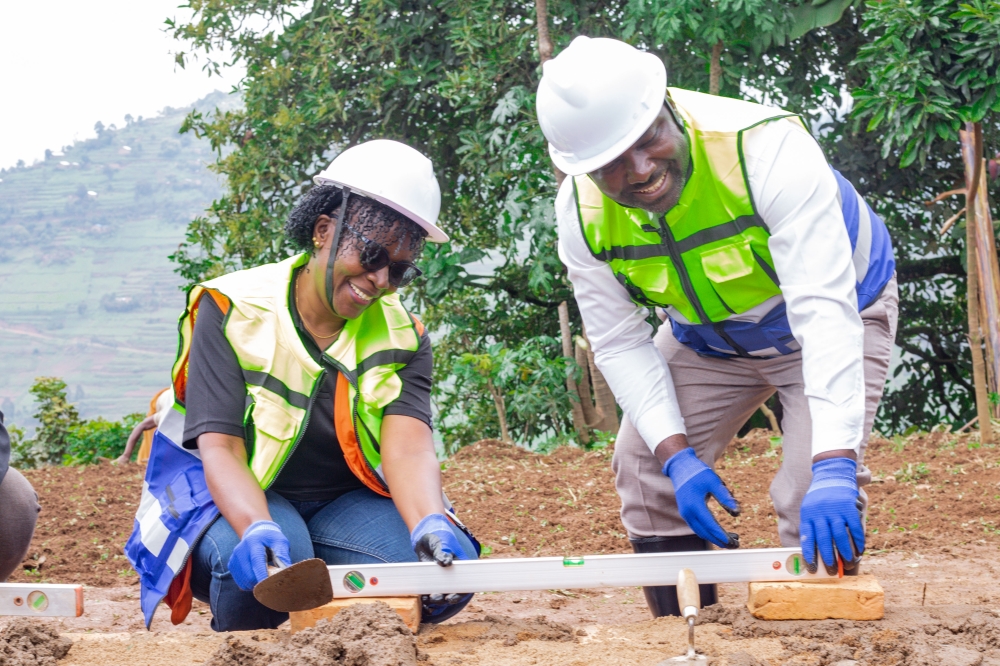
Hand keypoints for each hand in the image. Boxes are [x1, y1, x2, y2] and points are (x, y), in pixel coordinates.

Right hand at [227, 520, 290, 590]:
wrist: (256, 533)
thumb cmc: (271, 539)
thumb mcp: (280, 542)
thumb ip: (283, 555)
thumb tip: (287, 570)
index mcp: (254, 542)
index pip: (257, 561)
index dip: (262, 575)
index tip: (269, 585)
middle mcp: (241, 550)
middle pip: (249, 574)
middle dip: (261, 582)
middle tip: (271, 582)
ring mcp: (234, 558)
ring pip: (244, 581)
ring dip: (255, 584)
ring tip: (264, 577)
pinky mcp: (231, 565)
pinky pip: (240, 582)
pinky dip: (249, 584)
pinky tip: (256, 577)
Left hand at [411, 513, 473, 617]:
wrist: (424, 536)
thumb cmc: (437, 537)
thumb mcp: (439, 543)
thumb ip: (442, 552)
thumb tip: (446, 563)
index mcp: (460, 566)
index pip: (465, 583)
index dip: (459, 594)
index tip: (450, 597)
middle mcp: (453, 575)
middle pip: (453, 592)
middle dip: (444, 599)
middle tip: (435, 598)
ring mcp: (442, 578)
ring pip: (442, 594)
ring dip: (435, 599)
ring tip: (426, 598)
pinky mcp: (431, 579)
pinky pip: (431, 591)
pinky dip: (427, 597)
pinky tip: (421, 598)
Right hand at [663, 447, 739, 548]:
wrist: (680, 467)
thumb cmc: (698, 473)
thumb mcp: (713, 481)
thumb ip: (724, 497)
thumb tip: (737, 512)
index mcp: (694, 505)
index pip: (710, 525)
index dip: (721, 535)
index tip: (733, 542)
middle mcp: (688, 512)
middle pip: (705, 532)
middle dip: (720, 541)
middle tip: (735, 545)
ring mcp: (685, 514)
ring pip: (701, 532)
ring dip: (714, 538)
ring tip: (731, 541)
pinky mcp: (686, 513)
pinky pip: (697, 527)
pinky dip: (708, 532)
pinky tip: (719, 532)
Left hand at [800, 457, 863, 574]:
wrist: (832, 474)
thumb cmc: (819, 497)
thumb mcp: (808, 508)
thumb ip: (810, 526)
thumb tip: (810, 550)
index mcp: (808, 514)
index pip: (807, 537)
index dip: (809, 554)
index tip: (812, 569)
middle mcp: (821, 513)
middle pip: (824, 539)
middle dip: (828, 557)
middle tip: (831, 571)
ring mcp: (836, 510)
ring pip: (840, 536)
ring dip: (845, 552)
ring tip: (847, 564)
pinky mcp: (849, 508)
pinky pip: (854, 528)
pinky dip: (858, 541)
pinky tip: (860, 550)